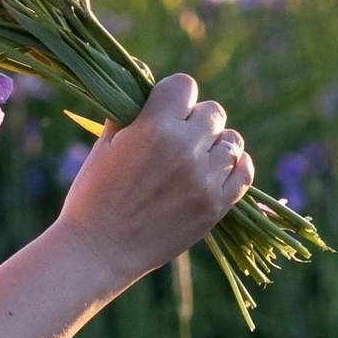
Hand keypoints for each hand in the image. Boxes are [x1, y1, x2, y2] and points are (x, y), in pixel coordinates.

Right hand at [53, 74, 253, 294]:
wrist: (98, 251)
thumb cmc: (93, 196)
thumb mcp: (104, 145)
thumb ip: (130, 113)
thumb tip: (149, 92)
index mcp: (154, 127)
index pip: (184, 86)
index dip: (174, 96)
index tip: (164, 111)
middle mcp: (185, 148)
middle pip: (213, 112)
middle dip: (196, 121)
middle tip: (178, 140)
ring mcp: (204, 179)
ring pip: (232, 141)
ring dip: (215, 145)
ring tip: (195, 159)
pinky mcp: (215, 206)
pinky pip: (244, 172)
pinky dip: (235, 166)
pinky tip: (217, 170)